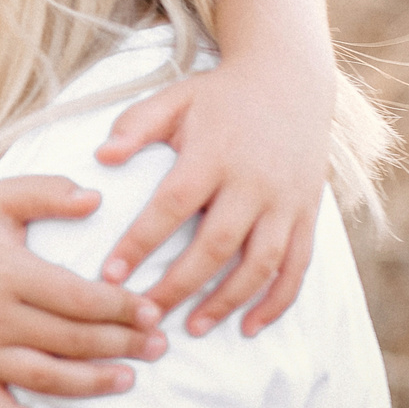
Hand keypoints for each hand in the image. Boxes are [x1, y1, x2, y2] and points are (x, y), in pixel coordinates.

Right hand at [0, 178, 167, 407]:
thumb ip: (47, 192)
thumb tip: (96, 199)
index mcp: (8, 273)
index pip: (77, 297)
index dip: (121, 308)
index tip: (152, 312)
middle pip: (71, 340)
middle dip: (122, 345)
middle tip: (158, 347)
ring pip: (47, 378)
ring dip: (94, 384)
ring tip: (129, 379)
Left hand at [94, 60, 331, 337]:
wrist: (289, 79)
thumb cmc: (219, 96)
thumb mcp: (174, 99)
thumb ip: (135, 125)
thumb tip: (100, 157)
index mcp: (213, 153)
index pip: (172, 205)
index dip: (140, 242)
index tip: (110, 275)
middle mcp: (253, 181)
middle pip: (215, 245)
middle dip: (179, 286)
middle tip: (144, 317)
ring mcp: (285, 201)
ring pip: (259, 263)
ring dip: (227, 302)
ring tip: (192, 328)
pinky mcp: (307, 214)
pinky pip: (297, 266)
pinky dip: (277, 302)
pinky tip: (250, 327)